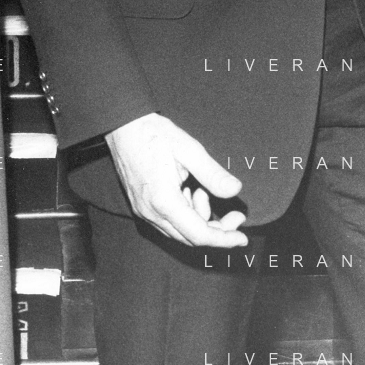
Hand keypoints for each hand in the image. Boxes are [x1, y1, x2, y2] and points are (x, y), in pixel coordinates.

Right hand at [105, 113, 248, 247]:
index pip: (199, 234)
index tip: (242, 238)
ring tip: (201, 191)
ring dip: (199, 220)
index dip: (224, 240)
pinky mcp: (140, 206)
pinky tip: (188, 192)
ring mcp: (143, 210)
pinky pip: (168, 223)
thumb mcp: (188, 148)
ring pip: (179, 232)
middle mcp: (151, 212)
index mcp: (164, 200)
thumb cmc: (153, 133)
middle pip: (190, 238)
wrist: (122, 125)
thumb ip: (212, 173)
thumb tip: (235, 190)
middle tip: (234, 213)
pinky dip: (185, 215)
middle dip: (216, 230)